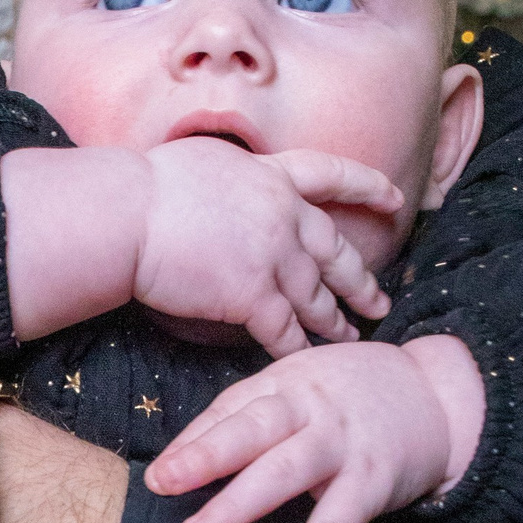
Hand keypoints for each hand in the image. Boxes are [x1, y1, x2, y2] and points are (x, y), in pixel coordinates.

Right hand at [1, 142, 399, 355]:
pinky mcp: (252, 295)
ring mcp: (273, 255)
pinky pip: (285, 331)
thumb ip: (235, 177)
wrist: (126, 215)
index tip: (396, 198)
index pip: (332, 174)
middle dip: (360, 280)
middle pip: (336, 251)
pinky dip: (297, 349)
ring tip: (349, 338)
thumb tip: (234, 186)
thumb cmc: (144, 187)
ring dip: (334, 321)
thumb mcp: (204, 160)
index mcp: (271, 175)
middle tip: (379, 301)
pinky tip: (308, 362)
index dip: (368, 187)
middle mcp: (283, 214)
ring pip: (316, 296)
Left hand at [144, 332, 486, 522]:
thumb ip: (252, 414)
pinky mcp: (373, 481)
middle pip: (252, 430)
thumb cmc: (351, 396)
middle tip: (163, 485)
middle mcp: (311, 408)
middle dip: (205, 457)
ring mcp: (342, 444)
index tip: (157, 475)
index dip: (192, 442)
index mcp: (286, 383)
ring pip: (285, 472)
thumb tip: (183, 455)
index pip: (231, 410)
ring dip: (238, 506)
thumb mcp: (303, 386)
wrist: (438, 393)